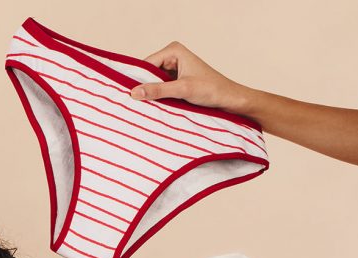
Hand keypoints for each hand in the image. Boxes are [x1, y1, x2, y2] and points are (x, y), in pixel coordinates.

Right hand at [129, 42, 253, 111]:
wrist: (230, 100)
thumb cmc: (212, 90)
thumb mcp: (183, 89)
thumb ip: (158, 90)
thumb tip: (134, 92)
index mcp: (174, 51)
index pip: (146, 64)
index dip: (137, 79)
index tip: (128, 95)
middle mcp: (172, 56)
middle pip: (148, 73)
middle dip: (144, 86)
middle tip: (135, 103)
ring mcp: (174, 69)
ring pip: (153, 82)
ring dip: (151, 93)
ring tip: (146, 106)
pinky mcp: (176, 80)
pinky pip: (160, 88)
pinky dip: (157, 97)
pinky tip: (155, 106)